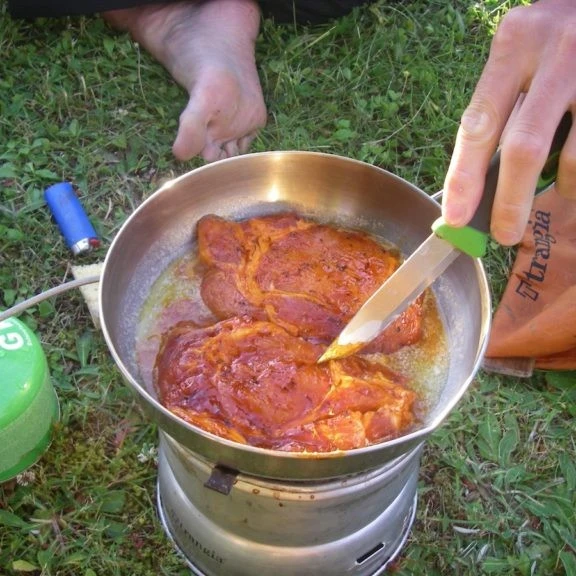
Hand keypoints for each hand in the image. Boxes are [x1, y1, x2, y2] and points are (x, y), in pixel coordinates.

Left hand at [442, 0, 575, 245]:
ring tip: (558, 188)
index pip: (479, 124)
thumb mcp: (518, 58)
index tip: (456, 217)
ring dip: (561, 186)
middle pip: (524, 147)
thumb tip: (477, 186)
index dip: (464, 177)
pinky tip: (574, 172)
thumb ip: (499, 109)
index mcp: (514, 44)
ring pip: (572, 157)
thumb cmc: (551, 42)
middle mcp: (557, 51)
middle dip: (510, 201)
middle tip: (503, 234)